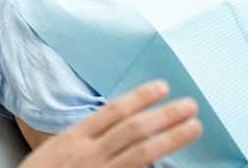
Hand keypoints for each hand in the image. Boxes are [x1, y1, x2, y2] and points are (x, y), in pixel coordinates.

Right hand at [19, 80, 201, 167]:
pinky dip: (153, 166)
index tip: (162, 87)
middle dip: (164, 115)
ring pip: (141, 152)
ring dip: (171, 138)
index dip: (141, 97)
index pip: (114, 111)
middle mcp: (89, 154)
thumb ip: (84, 139)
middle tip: (190, 105)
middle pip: (133, 128)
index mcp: (75, 138)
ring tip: (193, 126)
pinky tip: (173, 161)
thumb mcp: (54, 151)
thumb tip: (112, 126)